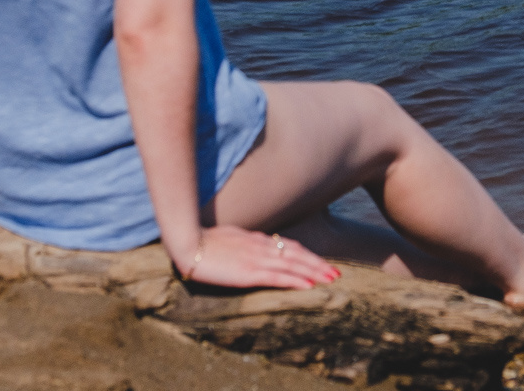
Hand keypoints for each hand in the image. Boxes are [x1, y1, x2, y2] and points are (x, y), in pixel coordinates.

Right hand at [178, 226, 340, 290]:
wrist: (187, 243)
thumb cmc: (204, 241)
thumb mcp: (231, 238)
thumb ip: (247, 243)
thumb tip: (259, 247)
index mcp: (257, 239)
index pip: (290, 246)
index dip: (308, 254)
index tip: (321, 262)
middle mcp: (261, 247)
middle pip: (297, 254)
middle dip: (318, 264)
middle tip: (335, 273)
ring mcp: (256, 258)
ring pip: (293, 265)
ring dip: (313, 272)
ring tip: (330, 279)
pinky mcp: (248, 272)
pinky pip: (278, 277)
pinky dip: (295, 280)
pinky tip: (308, 286)